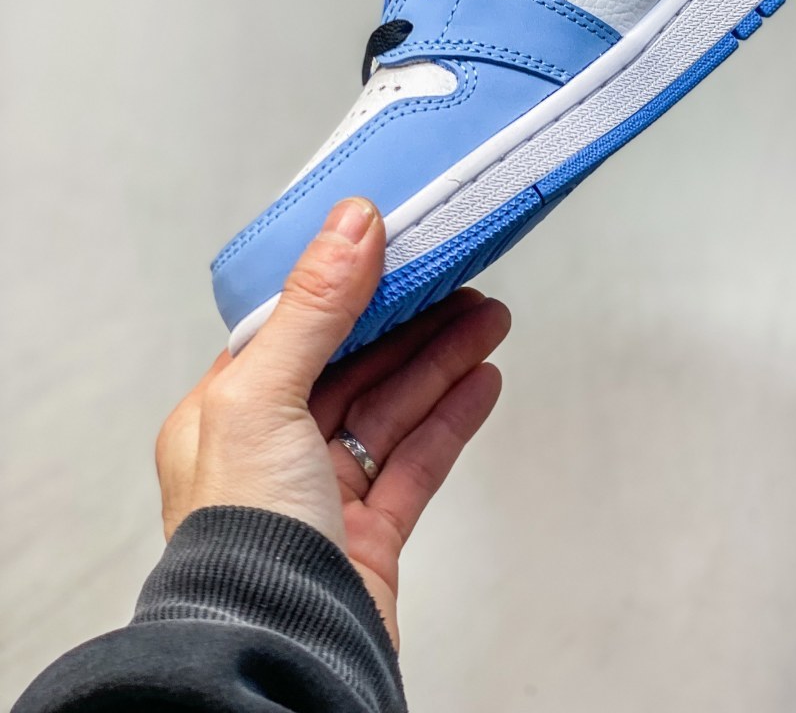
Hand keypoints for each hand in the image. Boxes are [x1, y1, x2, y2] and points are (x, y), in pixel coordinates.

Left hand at [155, 198, 509, 645]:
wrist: (278, 653)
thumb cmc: (241, 541)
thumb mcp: (262, 399)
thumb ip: (312, 310)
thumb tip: (349, 225)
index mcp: (224, 415)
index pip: (294, 329)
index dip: (348, 285)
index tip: (395, 247)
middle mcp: (269, 451)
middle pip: (355, 364)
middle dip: (412, 320)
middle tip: (463, 279)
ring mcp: (322, 494)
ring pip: (392, 408)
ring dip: (442, 359)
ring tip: (489, 319)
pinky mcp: (369, 534)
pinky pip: (417, 459)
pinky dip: (452, 417)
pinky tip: (481, 382)